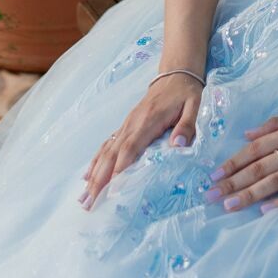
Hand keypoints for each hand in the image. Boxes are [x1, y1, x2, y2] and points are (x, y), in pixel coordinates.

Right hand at [81, 74, 203, 208]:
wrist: (175, 74)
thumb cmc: (185, 93)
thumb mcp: (193, 106)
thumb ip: (186, 126)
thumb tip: (178, 145)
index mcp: (148, 121)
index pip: (130, 148)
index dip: (119, 169)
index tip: (110, 191)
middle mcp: (132, 124)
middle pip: (112, 154)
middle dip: (99, 179)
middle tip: (88, 203)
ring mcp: (126, 125)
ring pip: (106, 151)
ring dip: (94, 174)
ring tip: (84, 197)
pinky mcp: (125, 126)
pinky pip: (107, 144)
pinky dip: (96, 161)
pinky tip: (87, 175)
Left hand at [204, 110, 277, 214]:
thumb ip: (275, 125)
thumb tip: (246, 135)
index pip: (255, 148)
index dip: (233, 162)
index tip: (215, 174)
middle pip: (259, 167)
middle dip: (233, 182)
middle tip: (212, 195)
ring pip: (274, 182)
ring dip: (249, 195)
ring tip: (229, 205)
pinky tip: (263, 210)